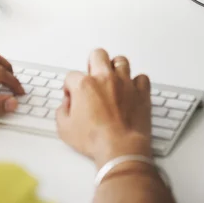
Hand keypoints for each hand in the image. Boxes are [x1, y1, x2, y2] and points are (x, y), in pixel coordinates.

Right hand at [57, 49, 151, 167]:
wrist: (120, 148)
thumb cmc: (95, 140)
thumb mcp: (65, 129)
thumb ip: (62, 111)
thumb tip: (65, 105)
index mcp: (85, 85)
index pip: (72, 75)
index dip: (70, 86)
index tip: (72, 95)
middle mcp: (105, 79)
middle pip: (98, 55)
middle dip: (93, 62)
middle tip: (93, 75)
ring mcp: (125, 83)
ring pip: (121, 61)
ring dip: (115, 68)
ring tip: (113, 79)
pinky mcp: (141, 91)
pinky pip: (141, 78)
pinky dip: (137, 82)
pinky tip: (131, 90)